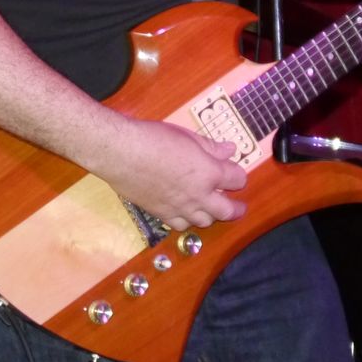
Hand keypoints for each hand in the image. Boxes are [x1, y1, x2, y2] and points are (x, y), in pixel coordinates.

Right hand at [88, 117, 246, 231]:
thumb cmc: (153, 138)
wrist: (121, 154)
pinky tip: (185, 213)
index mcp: (209, 172)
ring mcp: (180, 208)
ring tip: (211, 209)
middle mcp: (199, 195)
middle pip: (228, 210)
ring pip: (205, 221)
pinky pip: (181, 225)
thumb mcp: (186, 136)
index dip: (238, 174)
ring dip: (211, 214)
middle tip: (239, 207)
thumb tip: (229, 150)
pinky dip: (187, 220)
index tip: (234, 171)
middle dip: (236, 208)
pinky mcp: (162, 214)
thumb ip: (210, 146)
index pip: (237, 179)